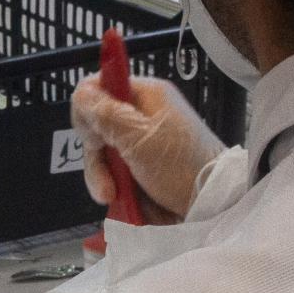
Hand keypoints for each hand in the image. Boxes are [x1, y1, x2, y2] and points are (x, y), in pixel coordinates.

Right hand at [71, 75, 221, 222]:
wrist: (213, 205)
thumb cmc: (181, 167)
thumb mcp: (139, 138)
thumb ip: (106, 114)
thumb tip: (79, 92)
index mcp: (145, 95)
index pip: (98, 87)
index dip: (87, 112)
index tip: (94, 139)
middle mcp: (142, 114)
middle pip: (96, 125)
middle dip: (96, 156)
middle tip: (107, 181)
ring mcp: (142, 141)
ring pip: (103, 153)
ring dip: (103, 177)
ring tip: (114, 197)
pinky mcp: (142, 166)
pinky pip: (115, 171)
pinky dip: (114, 187)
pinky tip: (120, 200)